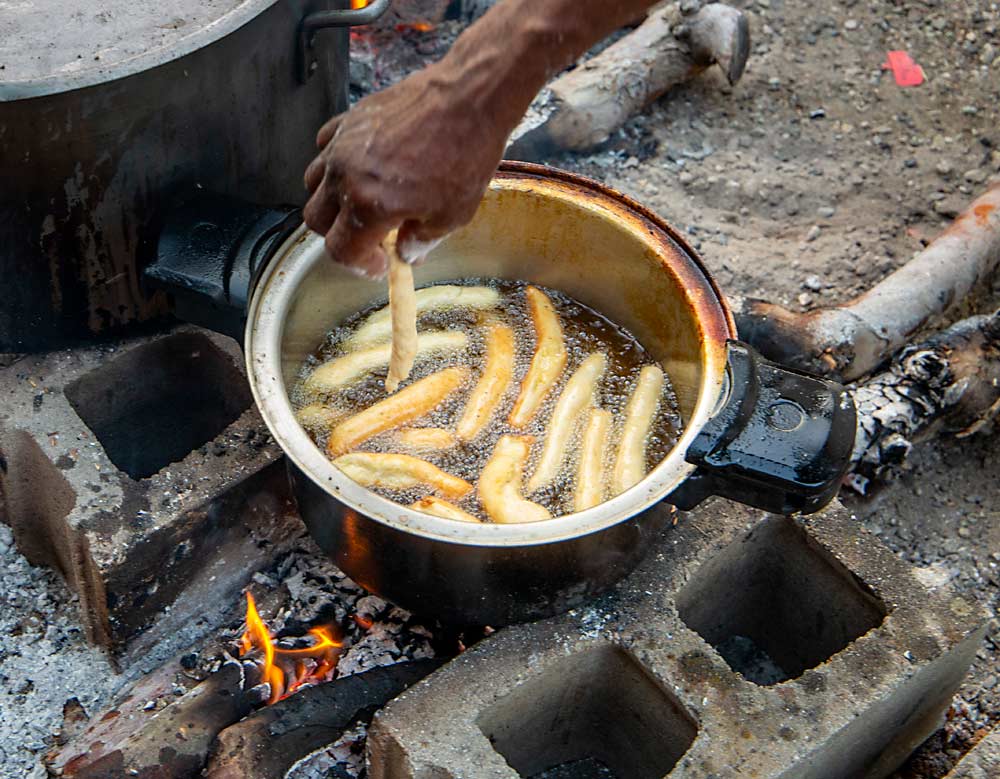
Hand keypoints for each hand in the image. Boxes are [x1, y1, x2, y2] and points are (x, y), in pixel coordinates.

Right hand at [303, 64, 507, 278]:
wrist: (468, 97)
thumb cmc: (465, 154)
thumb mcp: (452, 214)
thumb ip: (421, 240)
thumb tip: (407, 253)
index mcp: (368, 205)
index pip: (340, 250)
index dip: (359, 265)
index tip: (379, 264)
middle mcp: (345, 175)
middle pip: (316, 220)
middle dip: (339, 235)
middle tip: (370, 238)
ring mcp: (342, 144)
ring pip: (313, 184)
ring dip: (332, 201)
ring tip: (363, 201)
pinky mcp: (348, 119)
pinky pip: (324, 148)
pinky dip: (334, 164)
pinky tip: (361, 167)